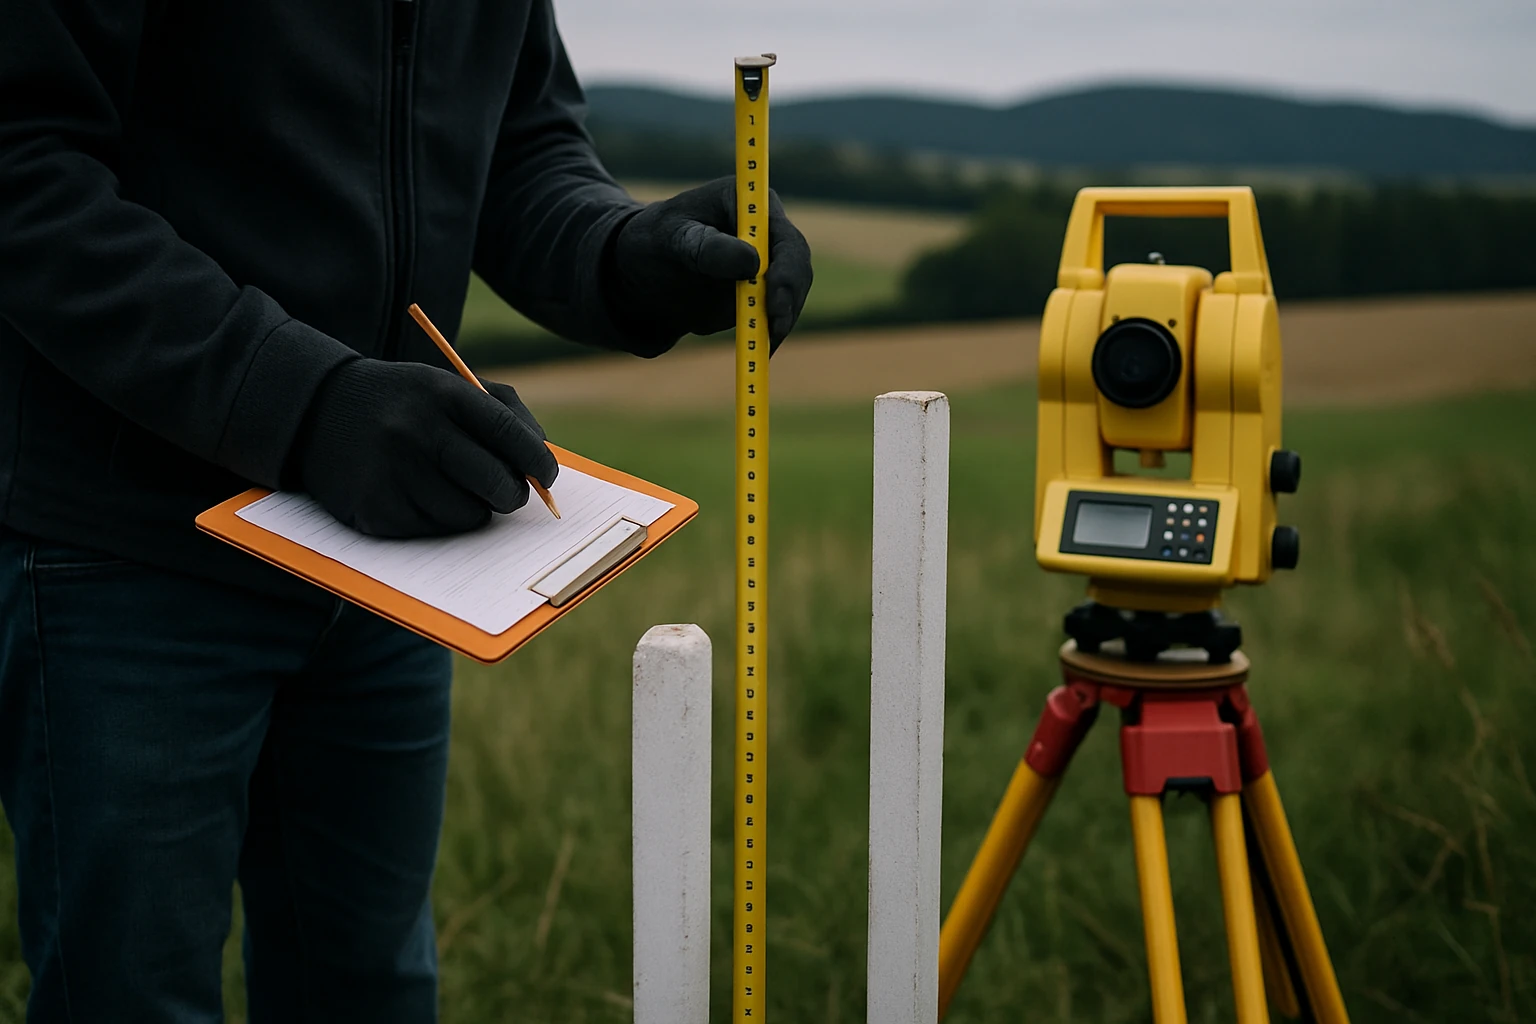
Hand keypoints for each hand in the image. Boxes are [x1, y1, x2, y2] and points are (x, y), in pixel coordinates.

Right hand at [292, 359, 556, 537]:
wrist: (317, 409)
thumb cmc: (405, 403)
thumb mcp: (449, 386)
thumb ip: (505, 416)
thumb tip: (544, 468)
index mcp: (443, 394)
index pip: (512, 437)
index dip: (538, 463)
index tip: (546, 476)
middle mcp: (417, 430)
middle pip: (496, 484)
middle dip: (512, 494)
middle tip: (506, 492)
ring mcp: (392, 471)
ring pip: (468, 516)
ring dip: (471, 508)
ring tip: (448, 484)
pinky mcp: (373, 507)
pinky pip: (432, 531)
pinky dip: (436, 520)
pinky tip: (416, 493)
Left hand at [609, 176, 812, 353]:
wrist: (640, 273)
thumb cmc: (652, 242)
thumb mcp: (672, 240)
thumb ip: (708, 248)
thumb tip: (752, 262)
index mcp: (748, 203)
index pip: (782, 234)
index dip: (786, 267)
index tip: (773, 296)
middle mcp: (765, 228)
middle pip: (797, 264)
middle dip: (789, 299)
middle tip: (774, 331)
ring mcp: (767, 260)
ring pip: (793, 292)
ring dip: (783, 319)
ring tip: (762, 346)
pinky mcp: (761, 289)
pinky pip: (777, 312)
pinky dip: (772, 331)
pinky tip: (760, 350)